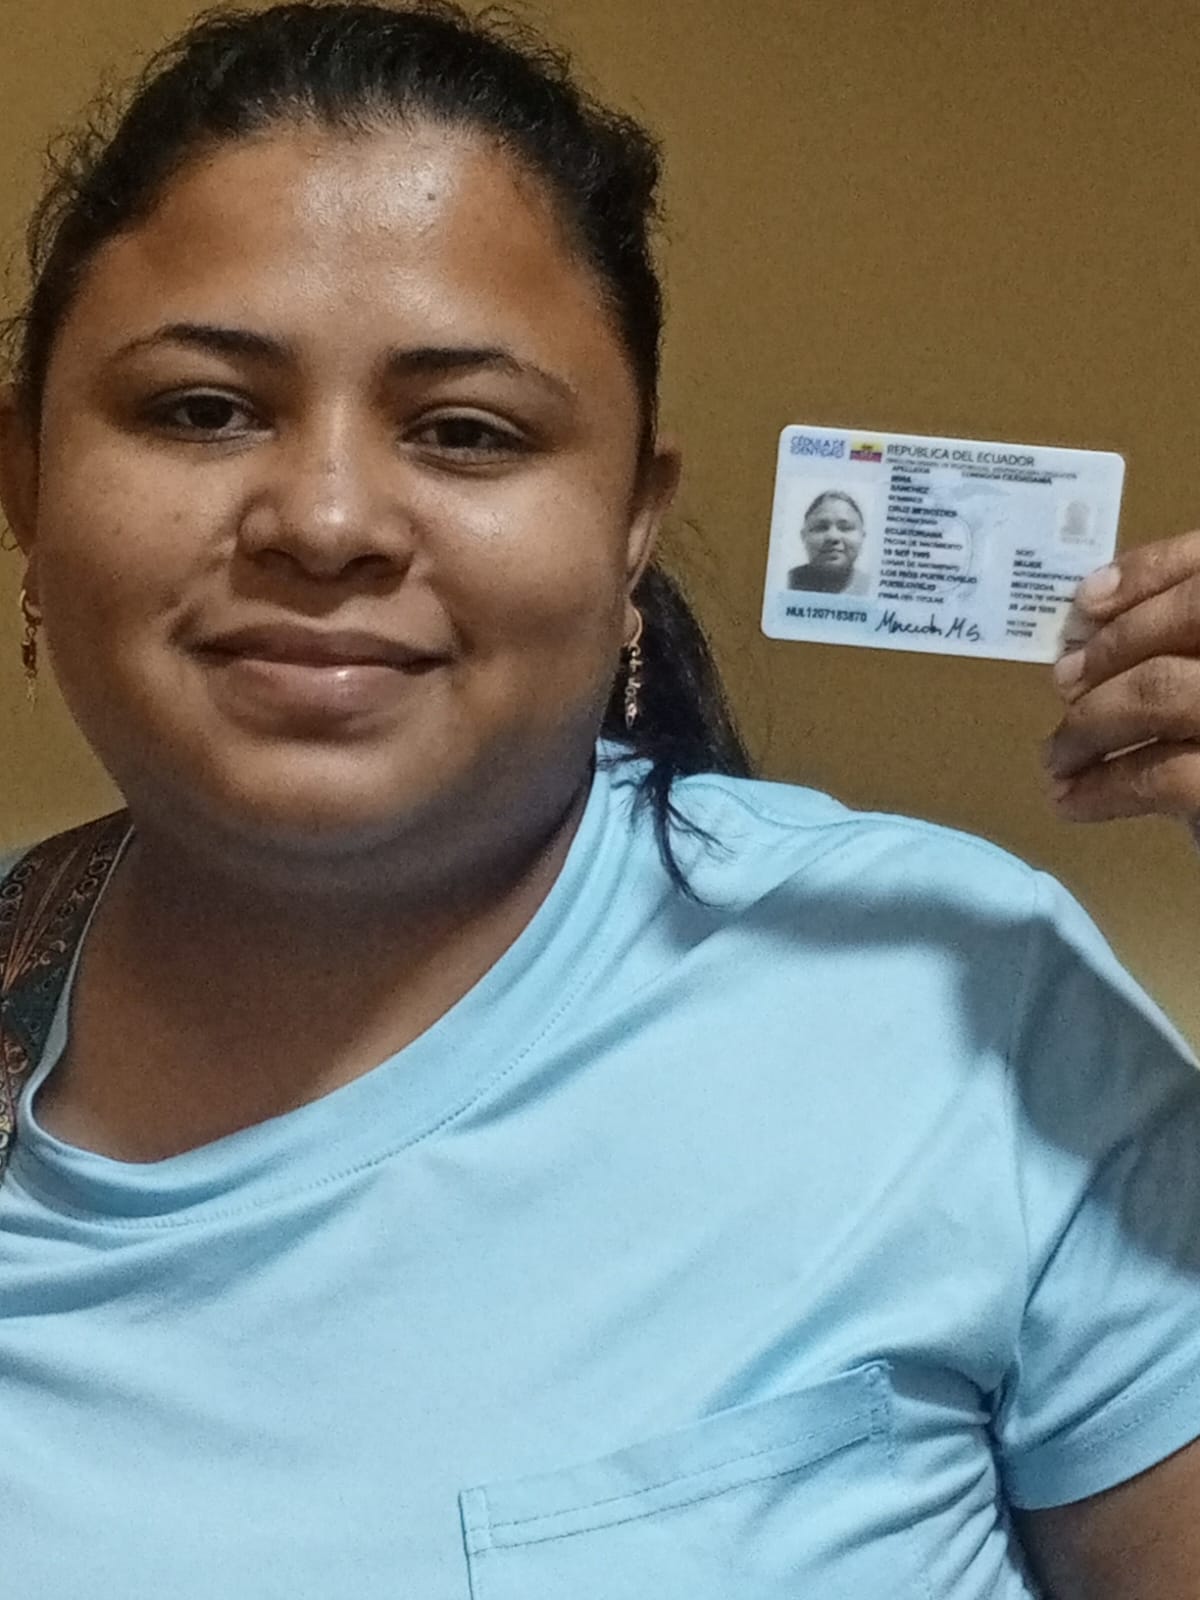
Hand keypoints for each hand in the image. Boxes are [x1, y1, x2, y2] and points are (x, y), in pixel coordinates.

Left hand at [1044, 531, 1199, 822]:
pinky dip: (1103, 788)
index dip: (1152, 571)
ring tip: (1057, 757)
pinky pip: (1163, 777)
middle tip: (1063, 682)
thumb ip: (1189, 655)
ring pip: (1164, 690)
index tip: (1087, 601)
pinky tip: (1072, 803)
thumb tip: (1093, 634)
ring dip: (1091, 722)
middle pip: (1196, 612)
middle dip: (1116, 645)